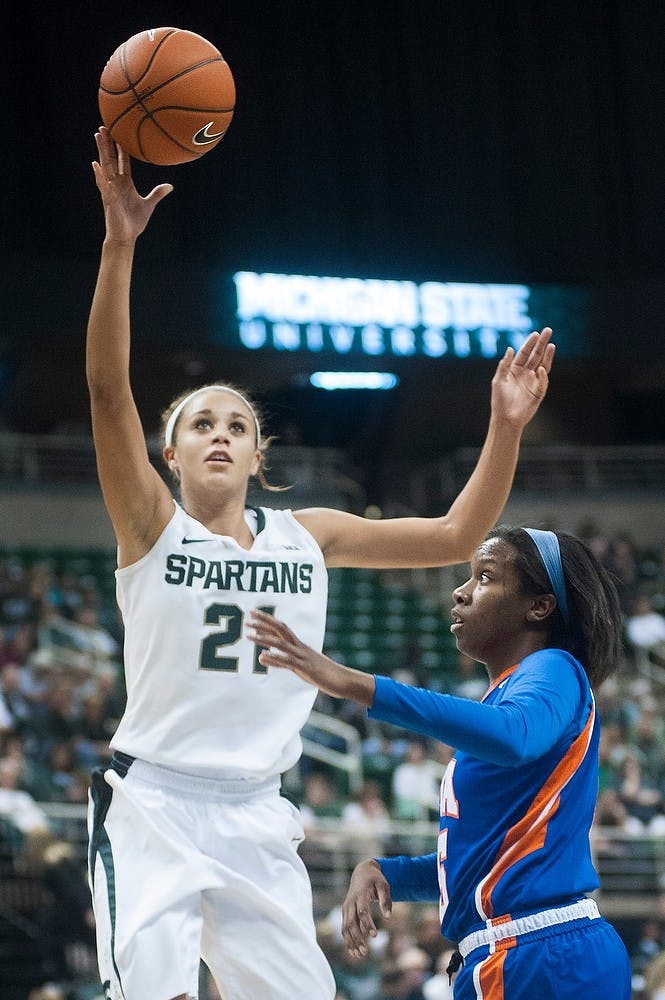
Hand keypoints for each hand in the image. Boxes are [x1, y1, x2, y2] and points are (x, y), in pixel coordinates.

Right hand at [92, 126, 172, 243]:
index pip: (122, 161)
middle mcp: (116, 183)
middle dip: (107, 143)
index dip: (120, 147)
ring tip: (98, 136)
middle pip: (110, 158)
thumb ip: (157, 193)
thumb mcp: (149, 204)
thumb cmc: (134, 221)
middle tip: (104, 126)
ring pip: (105, 166)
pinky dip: (99, 175)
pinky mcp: (109, 199)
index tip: (118, 133)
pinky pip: (103, 185)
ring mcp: (111, 190)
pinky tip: (95, 165)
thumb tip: (170, 186)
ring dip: (101, 151)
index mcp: (125, 183)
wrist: (126, 236)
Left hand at [246, 610, 375, 704]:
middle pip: (280, 630)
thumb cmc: (323, 674)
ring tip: (248, 635)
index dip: (266, 619)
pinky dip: (275, 658)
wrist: (344, 680)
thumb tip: (261, 657)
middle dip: (263, 623)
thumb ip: (280, 661)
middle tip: (247, 617)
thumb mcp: (299, 666)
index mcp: (299, 645)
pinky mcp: (306, 668)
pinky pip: (288, 661)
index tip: (252, 613)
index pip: (280, 627)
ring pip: (281, 644)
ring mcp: (303, 657)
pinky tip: (262, 656)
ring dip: (264, 638)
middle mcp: (300, 647)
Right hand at [341, 859, 391, 957]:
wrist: (362, 872)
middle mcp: (350, 901)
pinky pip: (344, 928)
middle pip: (351, 922)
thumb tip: (388, 917)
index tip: (375, 936)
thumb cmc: (375, 879)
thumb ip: (386, 900)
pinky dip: (347, 940)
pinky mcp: (346, 912)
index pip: (362, 911)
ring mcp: (346, 907)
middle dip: (357, 938)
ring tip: (360, 955)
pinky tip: (353, 952)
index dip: (367, 924)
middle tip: (365, 952)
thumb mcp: (384, 885)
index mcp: (360, 893)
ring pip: (345, 927)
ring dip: (351, 942)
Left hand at [490, 327, 554, 427]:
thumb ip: (504, 365)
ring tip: (551, 344)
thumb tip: (510, 348)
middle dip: (542, 344)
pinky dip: (541, 375)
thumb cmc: (499, 401)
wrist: (505, 419)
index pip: (524, 353)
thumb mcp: (498, 380)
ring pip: (542, 365)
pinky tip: (540, 368)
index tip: (535, 333)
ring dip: (547, 355)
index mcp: (515, 370)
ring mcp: (533, 382)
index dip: (529, 343)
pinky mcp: (538, 392)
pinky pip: (542, 381)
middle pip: (536, 356)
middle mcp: (526, 374)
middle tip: (548, 331)